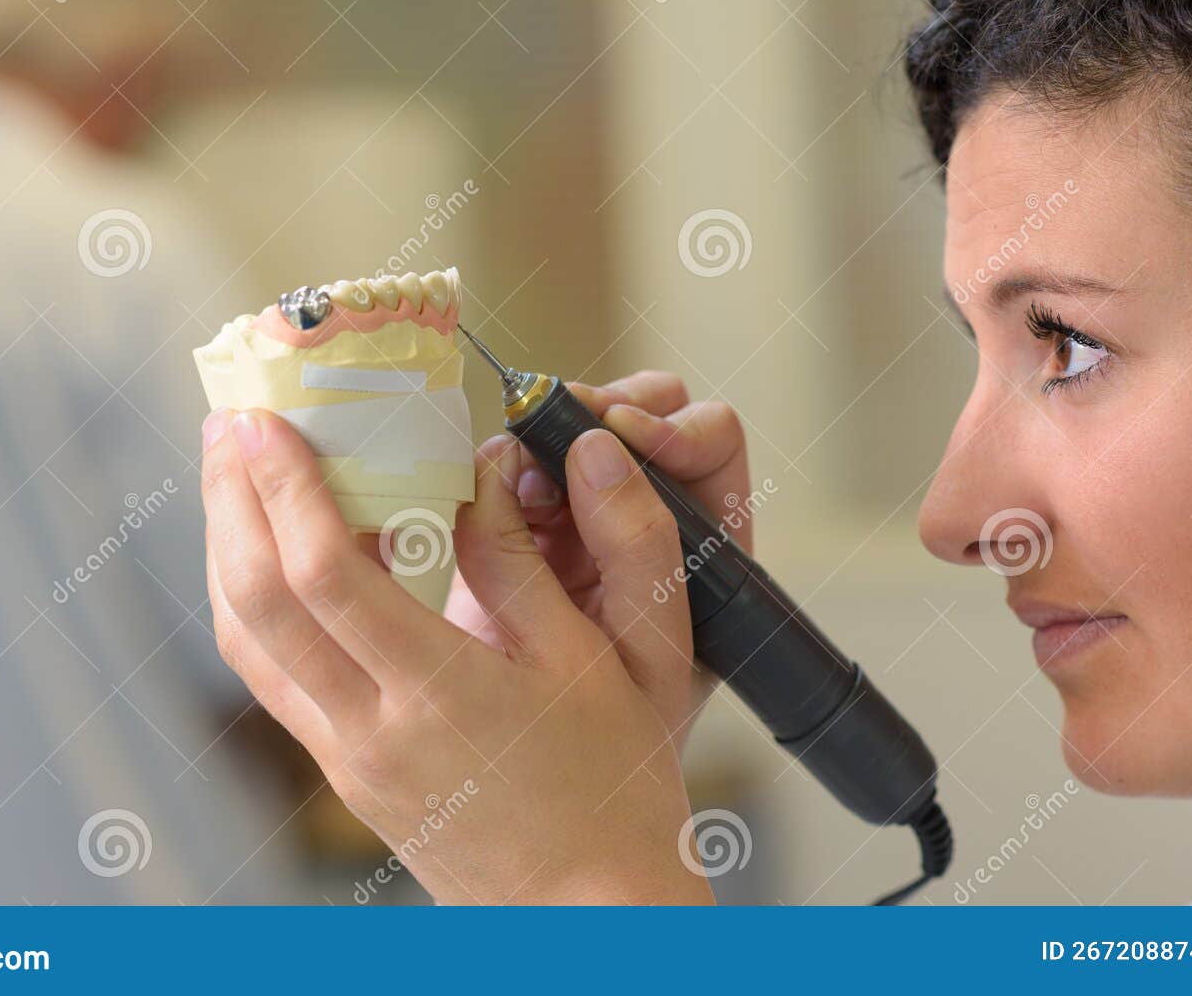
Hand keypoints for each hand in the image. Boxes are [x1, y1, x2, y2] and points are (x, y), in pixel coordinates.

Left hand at [201, 407, 714, 904]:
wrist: (590, 913)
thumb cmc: (614, 789)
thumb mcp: (609, 663)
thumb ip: (531, 561)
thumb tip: (485, 468)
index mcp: (439, 695)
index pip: (325, 579)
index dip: (286, 491)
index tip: (268, 422)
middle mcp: (368, 731)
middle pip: (256, 605)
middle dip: (232, 503)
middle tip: (230, 424)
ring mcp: (346, 758)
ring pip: (246, 644)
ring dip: (228, 551)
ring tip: (233, 477)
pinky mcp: (344, 771)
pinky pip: (272, 675)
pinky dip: (255, 604)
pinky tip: (270, 559)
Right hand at [445, 372, 750, 749]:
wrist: (551, 782)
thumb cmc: (628, 728)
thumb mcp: (649, 643)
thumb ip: (637, 544)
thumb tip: (598, 444)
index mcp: (710, 533)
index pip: (709, 438)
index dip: (669, 427)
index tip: (622, 437)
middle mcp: (650, 510)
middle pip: (635, 410)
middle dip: (593, 411)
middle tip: (552, 433)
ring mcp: (582, 511)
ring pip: (566, 429)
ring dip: (539, 436)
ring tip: (516, 477)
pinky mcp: (517, 522)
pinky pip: (507, 464)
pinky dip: (494, 466)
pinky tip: (481, 493)